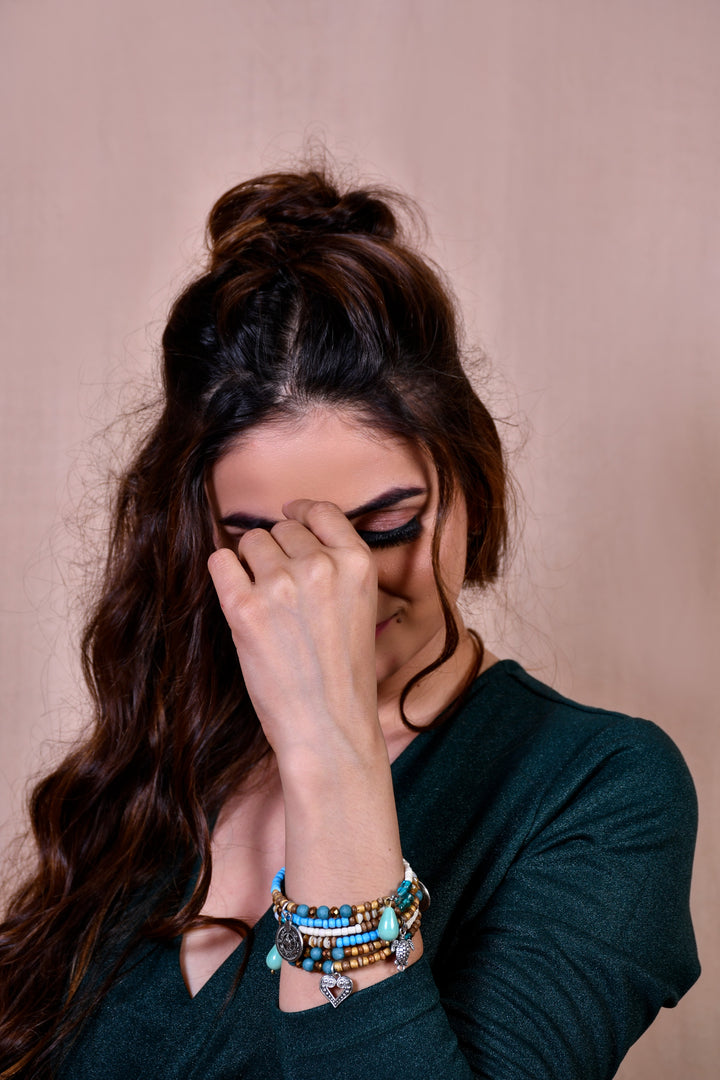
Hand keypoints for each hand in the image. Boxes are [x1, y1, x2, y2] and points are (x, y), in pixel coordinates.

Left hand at [208, 499, 379, 763]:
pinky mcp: (245, 607)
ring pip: (251, 541)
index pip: (322, 512)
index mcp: (358, 563)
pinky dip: (224, 573)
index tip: (290, 516)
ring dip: (250, 562)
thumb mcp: (361, 609)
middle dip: (277, 550)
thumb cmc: (344, 677)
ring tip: (263, 601)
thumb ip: (338, 569)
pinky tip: (235, 594)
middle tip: (280, 588)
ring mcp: (282, 584)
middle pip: (282, 528)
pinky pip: (220, 562)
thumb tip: (295, 533)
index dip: (302, 513)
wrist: (329, 728)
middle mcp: (321, 566)